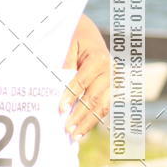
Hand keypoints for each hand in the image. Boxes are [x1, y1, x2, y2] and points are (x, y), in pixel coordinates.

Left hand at [59, 15, 110, 140]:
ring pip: (102, 106)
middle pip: (95, 98)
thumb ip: (63, 64)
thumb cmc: (72, 37)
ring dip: (88, 122)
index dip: (71, 96)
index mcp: (99, 58)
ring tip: (75, 136)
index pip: (82, 81)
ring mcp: (112, 81)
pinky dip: (92, 119)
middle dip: (80, 115)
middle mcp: (110, 71)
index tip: (60, 109)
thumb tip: (55, 88)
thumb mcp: (66, 45)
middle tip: (66, 129)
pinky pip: (103, 107)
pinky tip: (82, 131)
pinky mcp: (110, 88)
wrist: (86, 31)